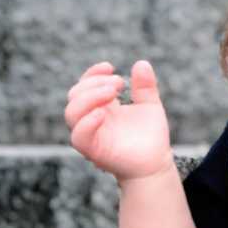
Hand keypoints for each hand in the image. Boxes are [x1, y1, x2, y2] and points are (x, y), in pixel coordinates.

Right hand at [64, 59, 173, 182]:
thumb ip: (145, 87)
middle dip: (94, 84)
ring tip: (113, 93)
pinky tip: (104, 113)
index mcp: (101, 106)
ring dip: (89, 98)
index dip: (93, 73)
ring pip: (71, 113)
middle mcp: (91, 119)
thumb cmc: (151, 137)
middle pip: (74, 95)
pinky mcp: (93, 151)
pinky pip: (79, 137)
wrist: (156, 165)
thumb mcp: (150, 106)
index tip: (110, 67)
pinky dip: (87, 122)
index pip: (84, 85)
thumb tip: (142, 63)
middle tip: (119, 84)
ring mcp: (90, 135)